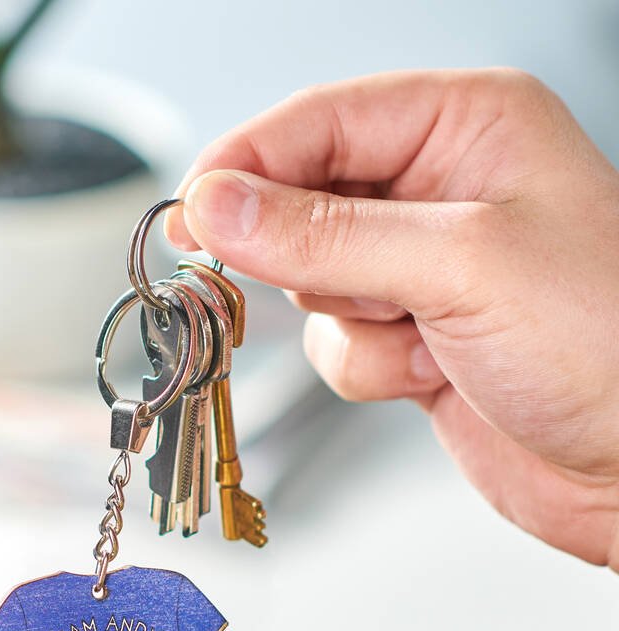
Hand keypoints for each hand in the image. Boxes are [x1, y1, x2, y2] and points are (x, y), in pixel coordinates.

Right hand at [166, 69, 618, 568]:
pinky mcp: (407, 335)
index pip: (320, 121)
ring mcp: (418, 268)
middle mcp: (437, 191)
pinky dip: (365, 365)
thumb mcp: (458, 265)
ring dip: (347, 320)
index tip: (192, 214)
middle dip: (298, 255)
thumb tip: (219, 207)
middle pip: (301, 201)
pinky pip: (333, 342)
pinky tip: (426, 371)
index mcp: (466, 128)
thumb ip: (326, 235)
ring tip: (415, 332)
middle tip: (319, 286)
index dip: (247, 165)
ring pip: (310, 281)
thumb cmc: (606, 344)